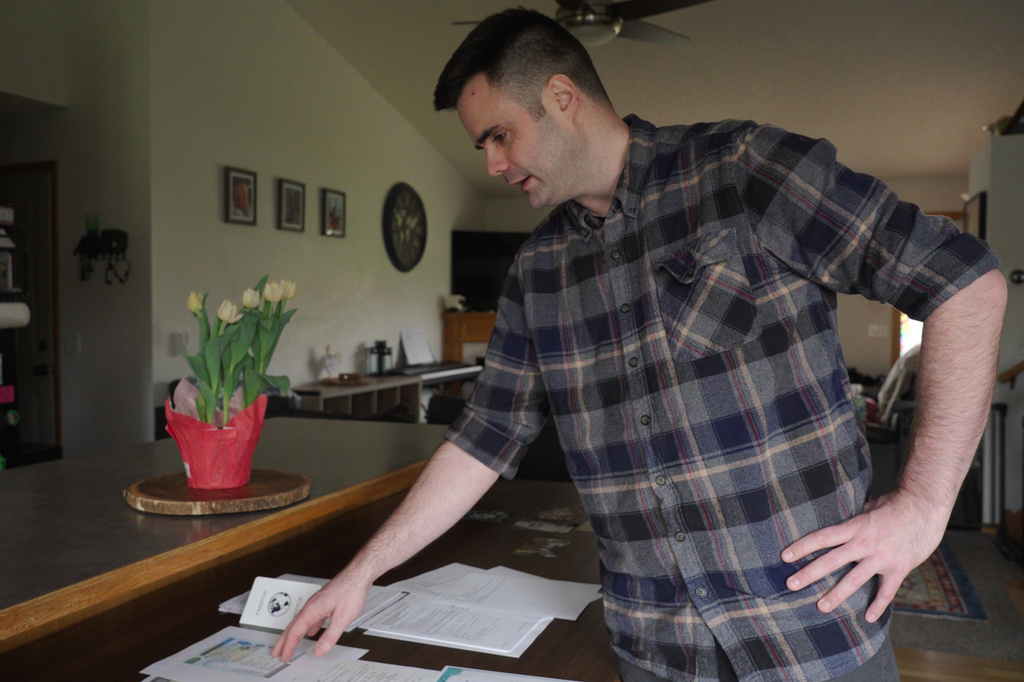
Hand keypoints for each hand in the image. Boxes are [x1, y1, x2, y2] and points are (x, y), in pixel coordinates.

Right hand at [271, 571, 369, 661]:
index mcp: (311, 610)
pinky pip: (311, 617)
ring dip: (293, 634)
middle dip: (283, 641)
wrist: (357, 575)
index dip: (288, 647)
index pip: (295, 632)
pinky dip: (307, 626)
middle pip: (292, 626)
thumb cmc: (351, 591)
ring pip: (300, 621)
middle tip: (276, 652)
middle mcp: (311, 606)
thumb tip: (319, 651)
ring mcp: (316, 603)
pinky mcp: (323, 601)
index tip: (284, 657)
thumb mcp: (342, 618)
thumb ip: (330, 637)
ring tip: (289, 643)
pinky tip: (312, 631)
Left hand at [781, 490, 945, 622]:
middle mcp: (865, 543)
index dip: (802, 547)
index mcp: (855, 526)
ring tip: (821, 607)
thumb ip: (854, 519)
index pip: (822, 538)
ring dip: (836, 594)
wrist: (926, 506)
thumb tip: (839, 523)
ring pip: (855, 580)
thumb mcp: (870, 507)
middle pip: (831, 560)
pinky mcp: (899, 568)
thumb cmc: (896, 504)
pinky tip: (869, 618)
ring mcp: (882, 557)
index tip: (784, 557)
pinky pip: (887, 591)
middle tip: (790, 584)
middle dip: (809, 573)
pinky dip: (878, 605)